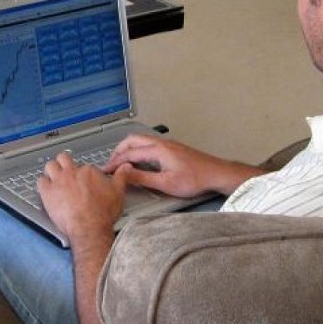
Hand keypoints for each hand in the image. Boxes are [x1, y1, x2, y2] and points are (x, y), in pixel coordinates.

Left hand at [37, 152, 125, 243]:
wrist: (89, 227)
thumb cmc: (102, 213)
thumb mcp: (118, 192)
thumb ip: (121, 177)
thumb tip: (125, 167)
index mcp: (88, 171)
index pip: (84, 166)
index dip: (84, 174)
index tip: (85, 181)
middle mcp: (72, 173)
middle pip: (64, 159)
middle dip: (64, 163)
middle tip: (66, 170)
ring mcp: (58, 181)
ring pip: (50, 166)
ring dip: (51, 170)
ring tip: (54, 176)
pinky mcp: (47, 192)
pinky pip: (40, 181)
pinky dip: (42, 183)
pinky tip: (46, 188)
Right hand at [105, 134, 262, 197]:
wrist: (217, 173)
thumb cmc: (196, 179)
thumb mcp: (166, 183)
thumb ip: (143, 178)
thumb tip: (125, 175)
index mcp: (157, 150)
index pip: (129, 154)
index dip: (115, 162)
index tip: (106, 170)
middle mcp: (161, 143)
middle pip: (132, 140)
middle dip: (118, 151)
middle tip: (110, 163)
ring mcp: (167, 144)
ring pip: (141, 140)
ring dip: (128, 149)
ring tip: (122, 161)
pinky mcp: (173, 148)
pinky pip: (148, 143)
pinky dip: (138, 149)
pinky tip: (139, 160)